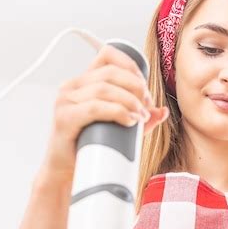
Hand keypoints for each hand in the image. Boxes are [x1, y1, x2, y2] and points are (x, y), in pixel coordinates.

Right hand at [42, 44, 168, 183]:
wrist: (67, 172)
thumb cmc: (90, 148)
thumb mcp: (118, 129)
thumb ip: (138, 117)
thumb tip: (162, 112)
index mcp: (83, 82)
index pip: (107, 55)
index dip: (130, 66)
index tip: (144, 88)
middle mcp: (72, 87)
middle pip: (110, 73)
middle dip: (135, 87)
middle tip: (147, 107)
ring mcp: (65, 101)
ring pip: (104, 89)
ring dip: (130, 101)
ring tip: (141, 117)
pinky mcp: (64, 119)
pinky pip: (94, 108)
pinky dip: (117, 111)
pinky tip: (130, 120)